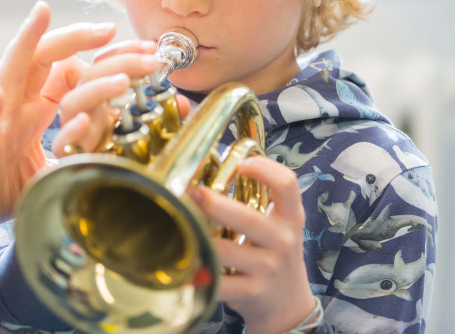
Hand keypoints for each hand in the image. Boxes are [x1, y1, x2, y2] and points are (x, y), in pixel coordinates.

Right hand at [0, 1, 116, 278]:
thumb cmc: (1, 185)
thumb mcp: (49, 162)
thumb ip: (74, 146)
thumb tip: (108, 134)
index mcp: (31, 107)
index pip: (63, 68)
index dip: (93, 55)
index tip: (126, 45)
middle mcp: (13, 106)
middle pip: (41, 58)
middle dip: (74, 38)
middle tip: (108, 28)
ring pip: (8, 75)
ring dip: (26, 46)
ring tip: (40, 16)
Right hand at [51, 40, 189, 155]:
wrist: (102, 199)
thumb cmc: (122, 163)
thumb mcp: (147, 135)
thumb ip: (164, 118)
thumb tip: (184, 104)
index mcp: (100, 103)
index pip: (103, 66)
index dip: (124, 51)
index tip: (151, 48)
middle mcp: (84, 114)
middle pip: (89, 77)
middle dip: (120, 61)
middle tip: (150, 61)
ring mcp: (74, 135)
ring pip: (71, 103)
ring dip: (98, 87)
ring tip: (124, 82)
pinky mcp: (68, 160)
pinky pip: (60, 143)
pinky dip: (71, 130)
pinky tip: (86, 121)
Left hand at [190, 157, 316, 333]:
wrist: (288, 304)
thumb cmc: (273, 253)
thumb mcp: (278, 224)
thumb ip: (258, 197)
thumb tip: (211, 164)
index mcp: (289, 217)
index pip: (287, 185)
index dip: (265, 169)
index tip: (242, 163)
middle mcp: (281, 240)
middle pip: (248, 219)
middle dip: (215, 205)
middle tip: (191, 193)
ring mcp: (267, 268)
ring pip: (226, 251)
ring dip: (199, 239)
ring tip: (179, 225)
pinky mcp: (251, 292)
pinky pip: (219, 282)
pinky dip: (198, 275)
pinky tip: (183, 264)